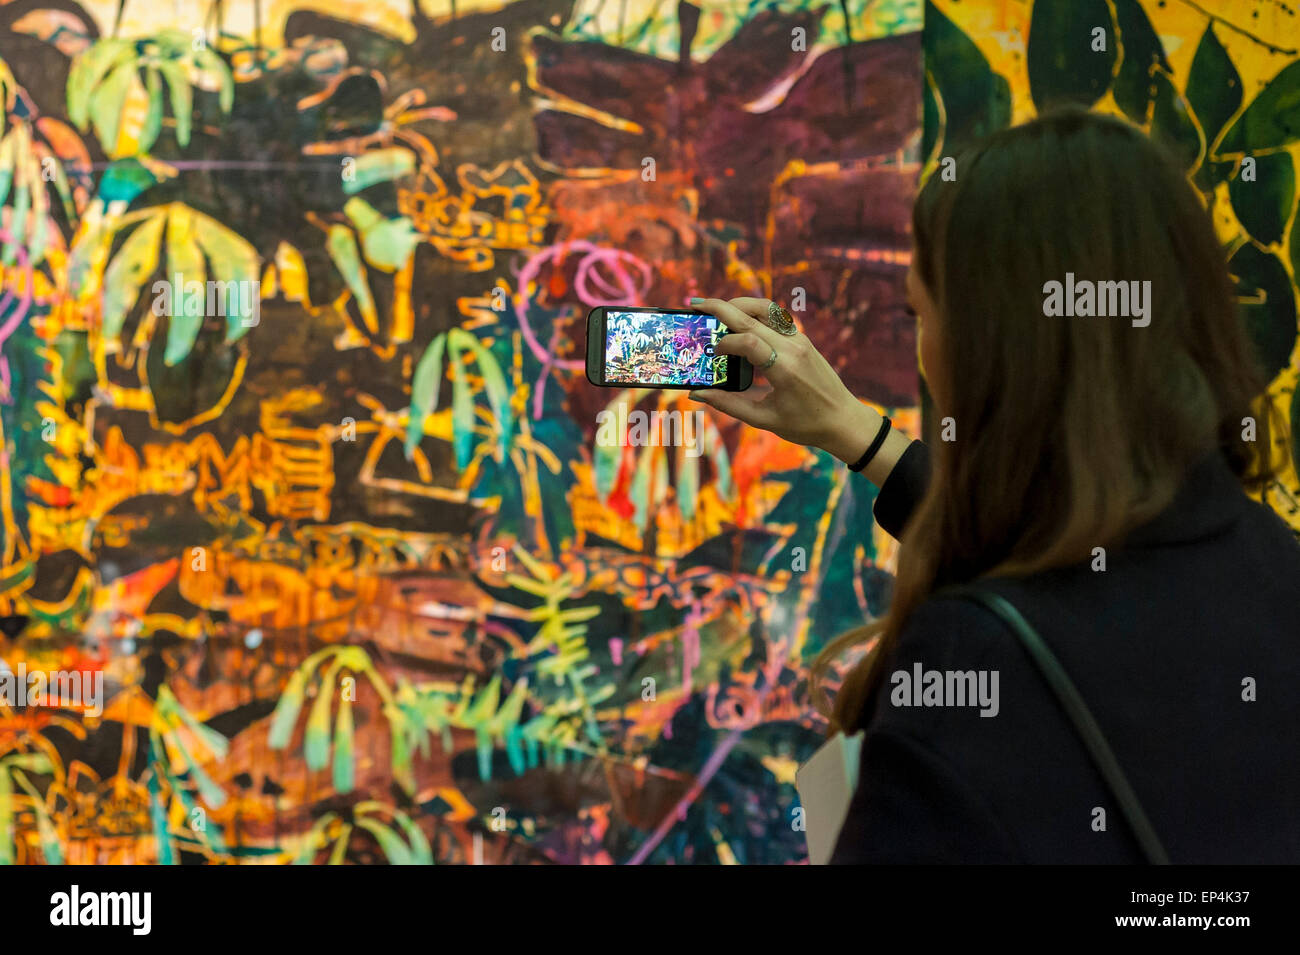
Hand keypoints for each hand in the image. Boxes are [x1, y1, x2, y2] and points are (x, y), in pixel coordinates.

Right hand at [687, 297, 880, 463]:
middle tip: (696, 304)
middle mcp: (794, 347)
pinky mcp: (802, 339)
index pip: (748, 340)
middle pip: (752, 315)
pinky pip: (775, 317)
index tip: (713, 354)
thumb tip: (696, 394)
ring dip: (739, 304)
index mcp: (784, 369)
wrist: (844, 420)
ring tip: (717, 309)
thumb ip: (728, 404)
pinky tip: (740, 322)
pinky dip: (754, 313)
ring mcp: (800, 340)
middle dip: (721, 308)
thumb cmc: (805, 424)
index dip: (724, 343)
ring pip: (766, 308)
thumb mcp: (763, 419)